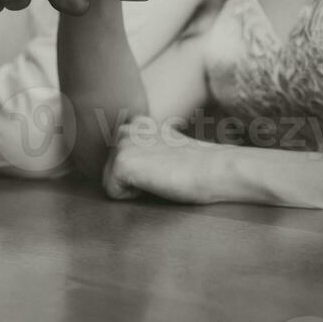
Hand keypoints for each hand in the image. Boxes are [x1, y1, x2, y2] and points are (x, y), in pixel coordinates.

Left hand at [102, 117, 223, 203]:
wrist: (212, 169)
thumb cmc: (198, 167)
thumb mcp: (169, 148)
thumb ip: (149, 148)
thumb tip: (140, 163)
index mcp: (139, 125)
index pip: (121, 158)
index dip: (140, 172)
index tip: (164, 168)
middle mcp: (127, 130)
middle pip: (111, 171)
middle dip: (132, 179)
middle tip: (163, 174)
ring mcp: (122, 145)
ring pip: (110, 181)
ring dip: (132, 187)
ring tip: (159, 177)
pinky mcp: (121, 163)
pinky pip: (112, 192)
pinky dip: (131, 196)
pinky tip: (154, 184)